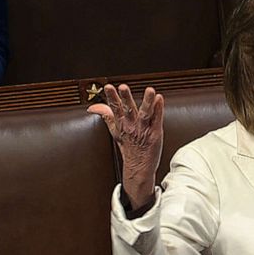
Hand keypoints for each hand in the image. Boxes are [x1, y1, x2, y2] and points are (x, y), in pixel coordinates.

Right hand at [88, 84, 164, 207]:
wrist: (139, 167)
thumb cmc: (129, 148)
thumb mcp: (115, 132)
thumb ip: (107, 116)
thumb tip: (93, 107)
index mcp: (122, 124)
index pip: (115, 108)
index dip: (112, 97)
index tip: (108, 87)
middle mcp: (132, 126)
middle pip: (128, 109)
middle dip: (125, 98)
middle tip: (123, 87)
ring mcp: (144, 130)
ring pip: (145, 113)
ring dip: (147, 101)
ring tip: (150, 90)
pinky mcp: (155, 134)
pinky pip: (157, 119)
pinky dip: (159, 109)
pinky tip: (160, 99)